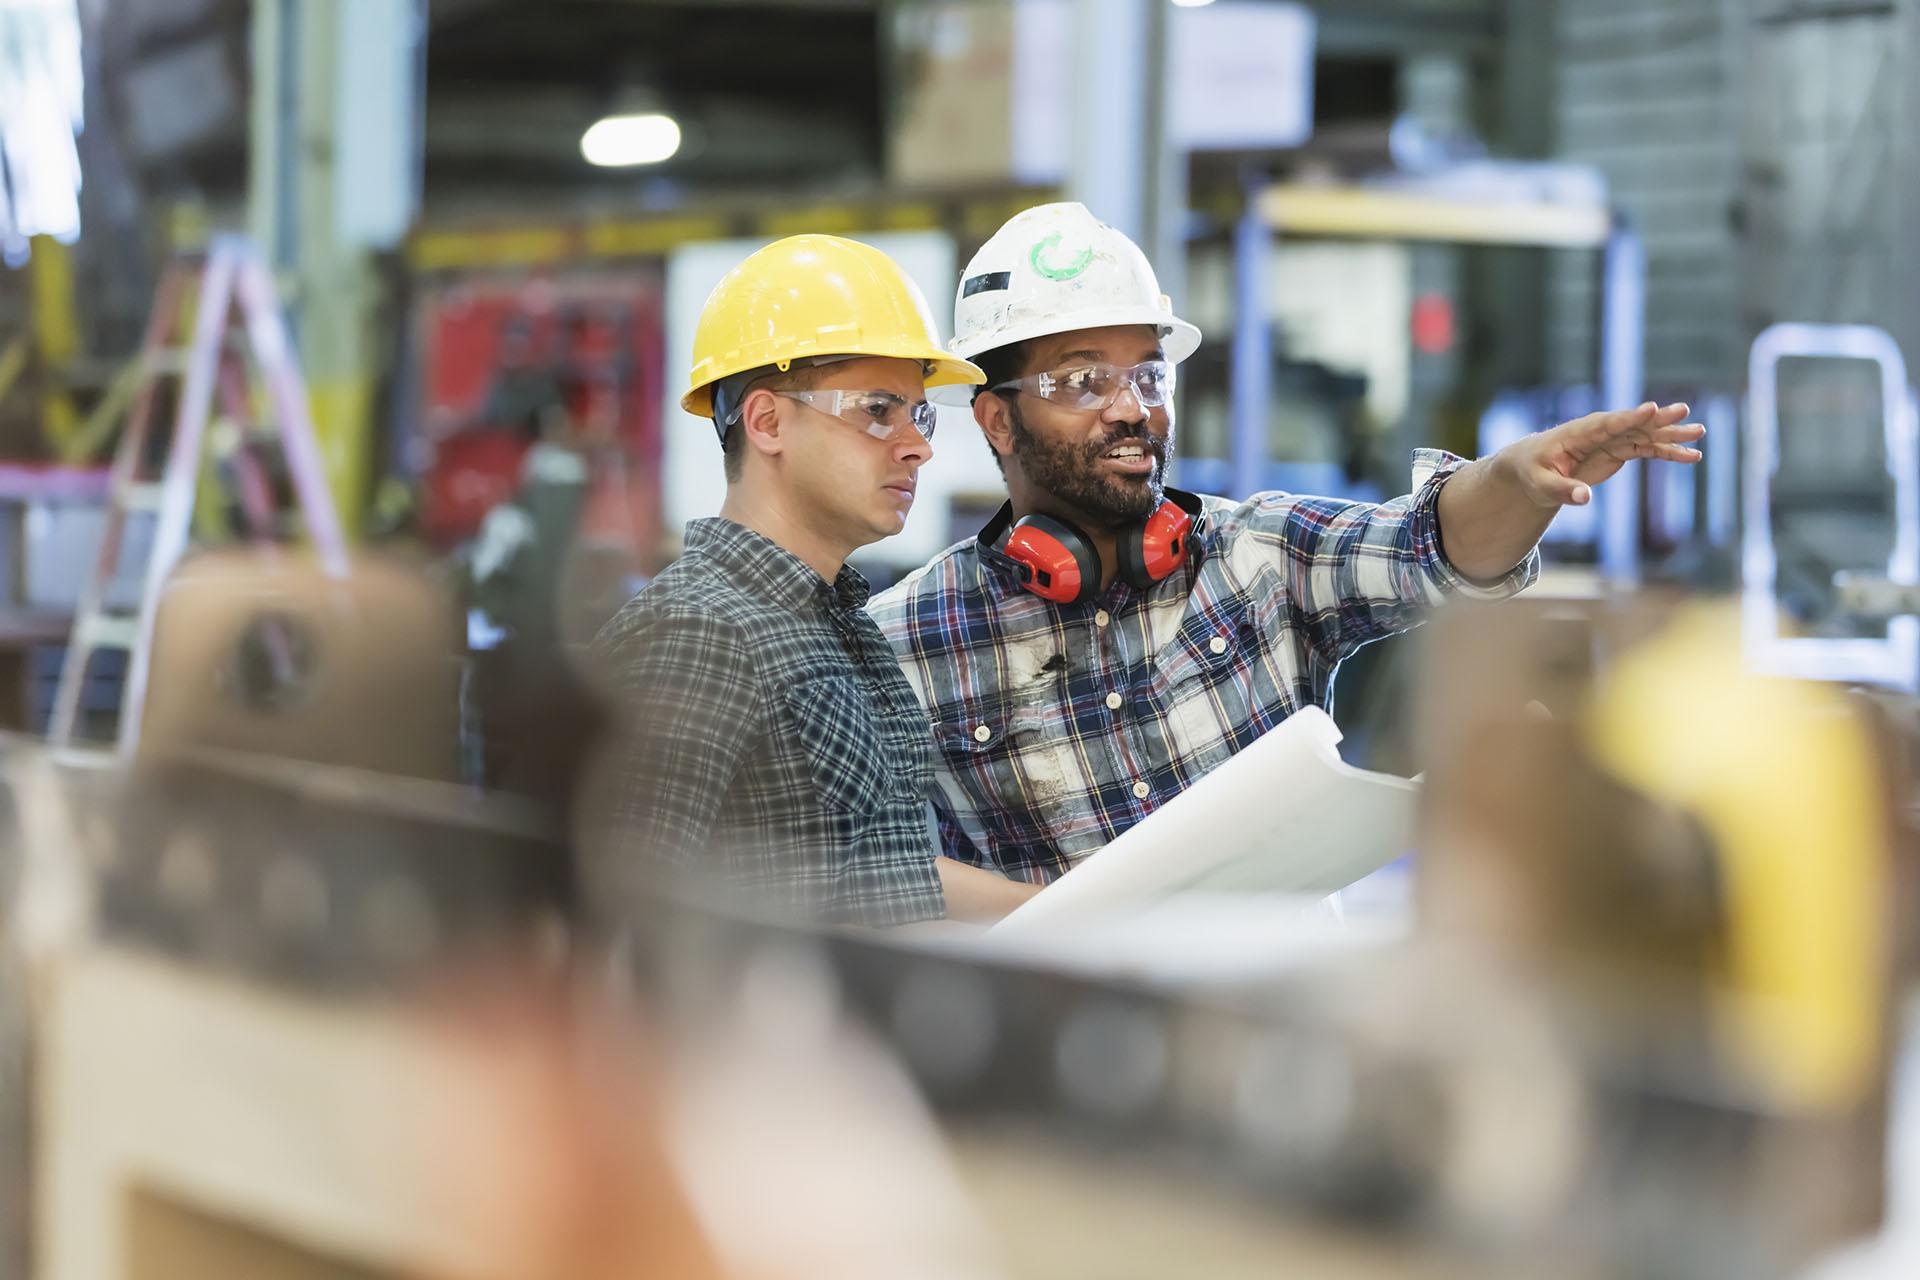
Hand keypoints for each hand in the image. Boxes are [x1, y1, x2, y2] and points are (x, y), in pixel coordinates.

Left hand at [1504, 401, 1704, 508]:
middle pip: (1634, 423)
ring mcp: (1613, 439)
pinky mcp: (1621, 450)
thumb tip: (1584, 498)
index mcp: (1579, 433)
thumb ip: (1563, 490)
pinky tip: (1692, 456)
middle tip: (1684, 412)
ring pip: (1647, 434)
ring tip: (1700, 433)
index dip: (1630, 417)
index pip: (1608, 423)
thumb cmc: (1534, 472)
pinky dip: (1669, 452)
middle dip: (1658, 419)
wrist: (1535, 466)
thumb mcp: (1542, 485)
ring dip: (1672, 435)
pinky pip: (1649, 449)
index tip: (1651, 408)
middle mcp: (1601, 431)